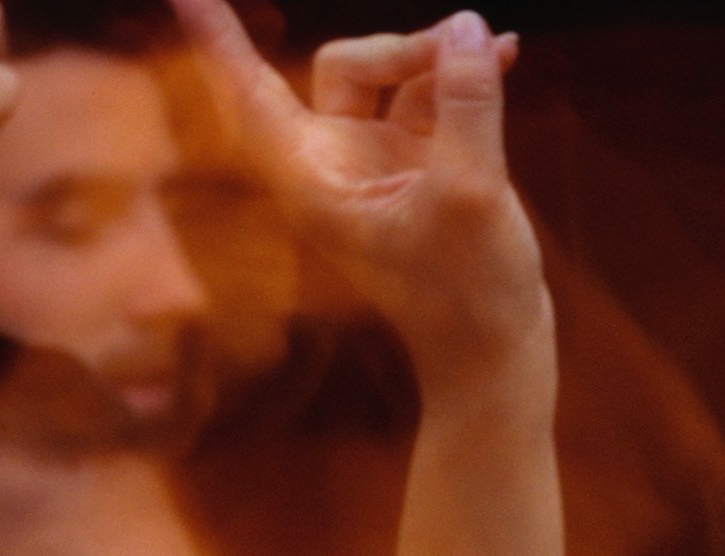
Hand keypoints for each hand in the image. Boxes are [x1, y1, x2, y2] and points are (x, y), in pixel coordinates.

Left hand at [169, 0, 541, 394]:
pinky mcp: (419, 162)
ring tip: (497, 56)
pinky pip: (430, 92)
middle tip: (462, 52)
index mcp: (314, 182)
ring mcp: (377, 162)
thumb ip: (466, 103)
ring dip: (438, 57)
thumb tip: (466, 25)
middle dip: (402, 49)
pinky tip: (505, 54)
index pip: (251, 96)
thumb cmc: (468, 294)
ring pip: (392, 73)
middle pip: (345, 66)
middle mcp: (335, 166)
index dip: (218, 39)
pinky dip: (461, 71)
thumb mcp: (471, 194)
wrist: (493, 354)